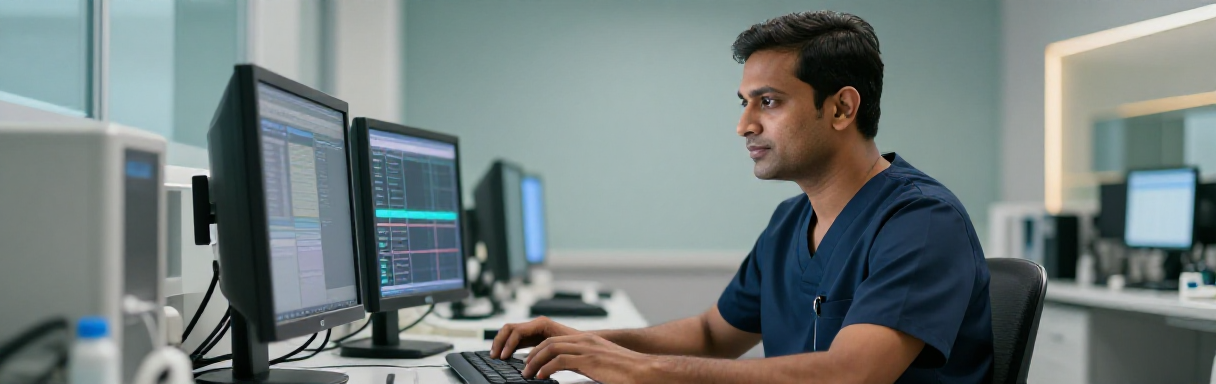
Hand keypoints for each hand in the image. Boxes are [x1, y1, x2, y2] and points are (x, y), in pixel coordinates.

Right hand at [490, 316, 582, 358]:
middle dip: (499, 341)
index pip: (517, 330)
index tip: (503, 357)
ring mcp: (533, 329)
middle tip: (494, 356)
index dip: (508, 344)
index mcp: (542, 324)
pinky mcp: (533, 337)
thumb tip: (532, 361)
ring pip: (510, 332)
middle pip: (509, 328)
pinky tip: (505, 357)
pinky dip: (508, 346)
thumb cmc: (580, 344)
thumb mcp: (563, 348)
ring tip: (495, 356)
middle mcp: (536, 324)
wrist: (591, 340)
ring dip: (501, 343)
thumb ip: (548, 352)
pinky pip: (515, 339)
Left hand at [523, 333, 663, 383]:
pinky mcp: (589, 360)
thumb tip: (571, 376)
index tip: (531, 362)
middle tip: (524, 369)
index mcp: (588, 340)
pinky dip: (546, 368)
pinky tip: (541, 377)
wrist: (644, 371)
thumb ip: (584, 365)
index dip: (539, 350)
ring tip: (528, 375)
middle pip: (549, 342)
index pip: (556, 340)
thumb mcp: (600, 365)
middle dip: (533, 355)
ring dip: (535, 362)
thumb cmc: (626, 372)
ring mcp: (587, 348)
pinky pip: (559, 361)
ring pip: (551, 349)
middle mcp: (585, 340)